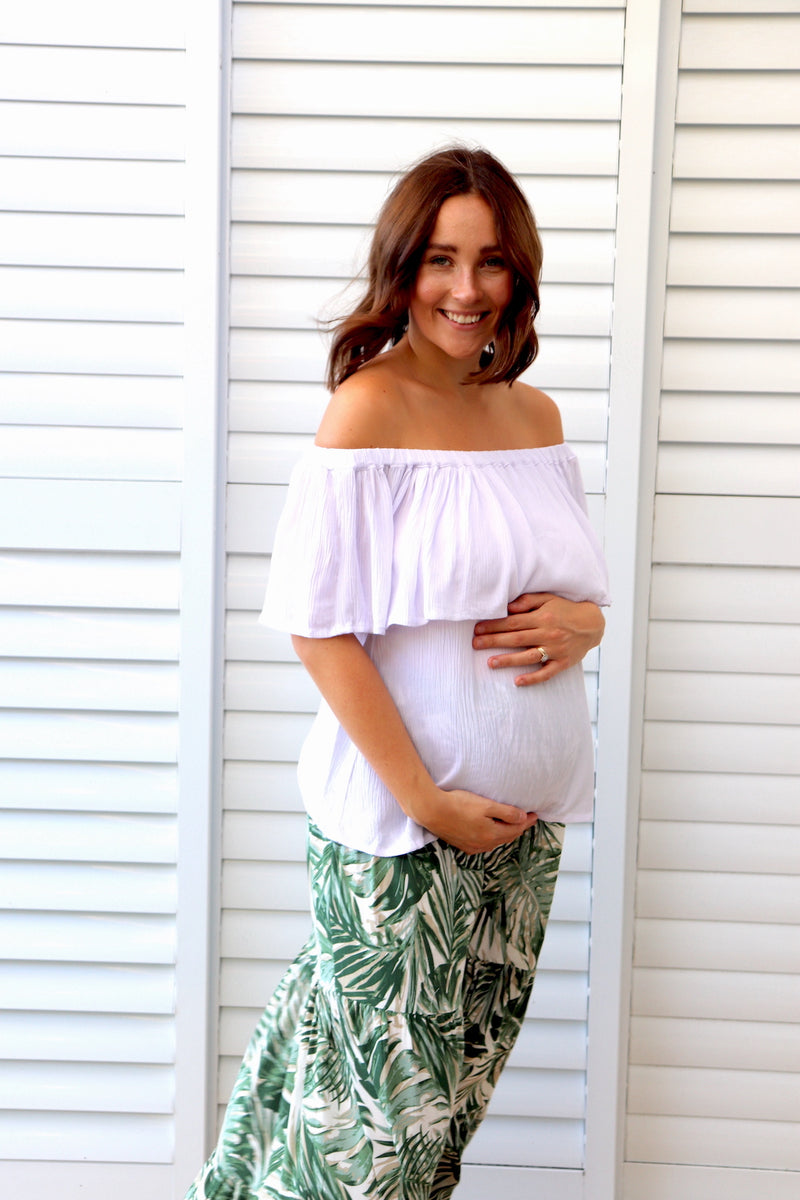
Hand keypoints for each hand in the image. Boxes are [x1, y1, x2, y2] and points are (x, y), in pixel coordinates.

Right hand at [412, 787, 537, 854]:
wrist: (432, 811)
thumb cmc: (459, 804)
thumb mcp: (486, 805)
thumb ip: (506, 812)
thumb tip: (523, 818)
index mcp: (492, 835)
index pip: (516, 829)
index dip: (527, 822)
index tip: (535, 815)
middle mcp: (483, 844)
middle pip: (507, 837)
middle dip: (518, 828)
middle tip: (526, 819)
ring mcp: (472, 846)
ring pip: (495, 841)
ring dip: (505, 833)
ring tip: (511, 825)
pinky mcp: (462, 845)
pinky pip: (484, 844)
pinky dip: (492, 838)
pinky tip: (490, 833)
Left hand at [472, 592, 604, 687]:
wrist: (593, 624)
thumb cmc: (566, 610)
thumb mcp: (548, 599)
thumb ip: (528, 601)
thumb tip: (508, 607)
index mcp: (543, 617)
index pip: (513, 622)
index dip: (494, 625)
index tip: (478, 629)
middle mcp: (548, 634)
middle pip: (516, 638)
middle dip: (493, 641)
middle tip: (475, 644)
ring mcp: (556, 650)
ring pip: (528, 656)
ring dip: (508, 660)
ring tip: (490, 663)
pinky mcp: (563, 663)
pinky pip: (547, 673)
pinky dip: (533, 678)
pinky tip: (517, 681)